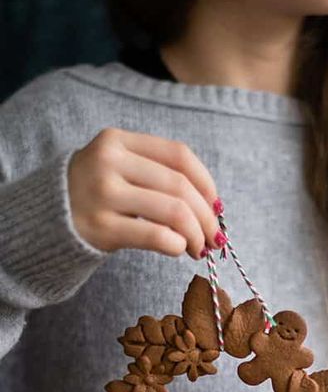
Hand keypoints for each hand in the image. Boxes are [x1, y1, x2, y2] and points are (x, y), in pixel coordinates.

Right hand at [68, 127, 222, 258]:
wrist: (46, 219)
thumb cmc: (96, 195)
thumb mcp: (119, 168)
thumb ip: (158, 175)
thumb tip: (213, 205)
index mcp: (117, 140)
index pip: (179, 155)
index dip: (206, 182)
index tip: (217, 206)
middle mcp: (108, 162)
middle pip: (179, 185)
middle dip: (206, 216)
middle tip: (214, 237)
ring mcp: (103, 194)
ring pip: (173, 210)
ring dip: (196, 234)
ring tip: (199, 248)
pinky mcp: (101, 228)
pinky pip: (156, 235)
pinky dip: (176, 244)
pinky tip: (178, 251)